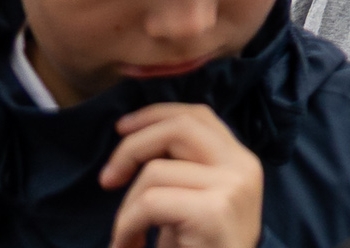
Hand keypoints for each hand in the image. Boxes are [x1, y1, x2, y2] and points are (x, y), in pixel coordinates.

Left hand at [102, 104, 263, 247]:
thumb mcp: (196, 204)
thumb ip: (184, 170)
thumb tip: (137, 139)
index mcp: (241, 161)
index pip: (198, 115)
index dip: (156, 114)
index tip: (121, 130)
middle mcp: (242, 166)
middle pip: (180, 127)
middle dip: (133, 146)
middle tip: (107, 179)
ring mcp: (231, 187)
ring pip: (156, 171)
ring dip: (126, 206)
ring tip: (126, 236)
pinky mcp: (213, 211)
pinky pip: (150, 202)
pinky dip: (127, 226)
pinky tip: (128, 245)